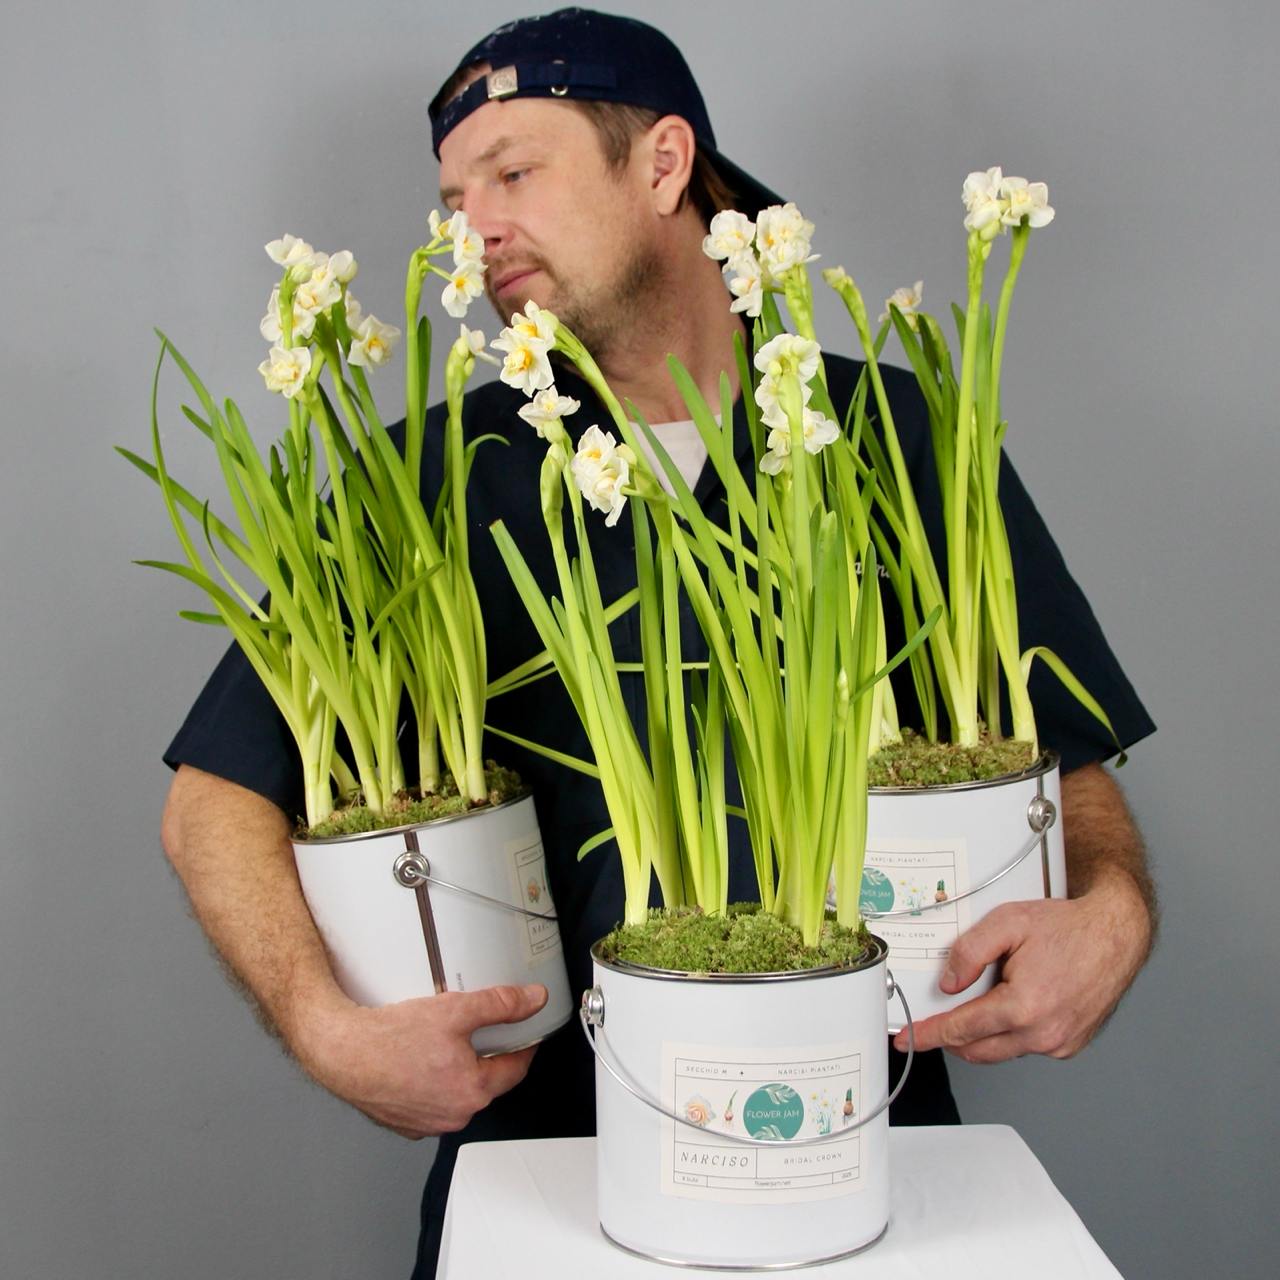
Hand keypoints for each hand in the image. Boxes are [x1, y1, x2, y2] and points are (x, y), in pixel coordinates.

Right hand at [296, 983, 548, 1137]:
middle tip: (479, 1029)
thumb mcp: (455, 1009)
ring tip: (444, 1042)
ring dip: (459, 1071)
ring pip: (458, 1092)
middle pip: (487, 1082)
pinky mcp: (405, 1123)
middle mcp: (453, 1116)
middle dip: (488, 1056)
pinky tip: (420, 1060)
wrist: (342, 1053)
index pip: (516, 1068)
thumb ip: (500, 1004)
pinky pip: (431, 1101)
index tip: (526, 1031)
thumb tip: (533, 1000)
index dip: (524, 1045)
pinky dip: (433, 1083)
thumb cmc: (391, 1039)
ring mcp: (427, 1123)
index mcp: (472, 1092)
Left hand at [893, 870, 1149, 1062]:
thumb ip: (969, 952)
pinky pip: (1026, 1046)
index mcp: (1024, 1007)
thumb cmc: (1068, 927)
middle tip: (932, 1022)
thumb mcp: (1008, 923)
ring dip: (982, 1035)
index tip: (907, 1038)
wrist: (1115, 933)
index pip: (961, 1030)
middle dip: (950, 1038)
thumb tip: (948, 983)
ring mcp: (1060, 1043)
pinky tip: (1011, 1005)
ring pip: (1002, 1050)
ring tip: (982, 1000)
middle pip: (977, 1050)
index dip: (929, 1035)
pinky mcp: (1071, 1045)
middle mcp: (1044, 1033)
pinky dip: (1010, 1033)